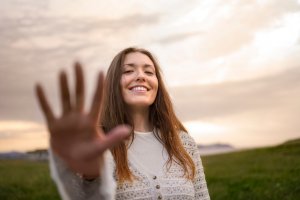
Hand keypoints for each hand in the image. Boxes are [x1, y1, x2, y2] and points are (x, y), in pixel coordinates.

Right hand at [35, 62, 129, 176]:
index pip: (96, 100)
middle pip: (79, 94)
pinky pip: (48, 110)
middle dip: (79, 79)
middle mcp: (79, 116)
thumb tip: (128, 129)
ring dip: (63, 86)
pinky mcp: (54, 126)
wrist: (77, 162)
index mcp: (91, 120)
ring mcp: (66, 120)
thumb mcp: (102, 147)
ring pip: (65, 99)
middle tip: (77, 63)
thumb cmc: (92, 154)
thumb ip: (113, 138)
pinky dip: (43, 99)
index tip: (100, 72)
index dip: (98, 87)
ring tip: (63, 71)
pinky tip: (39, 86)